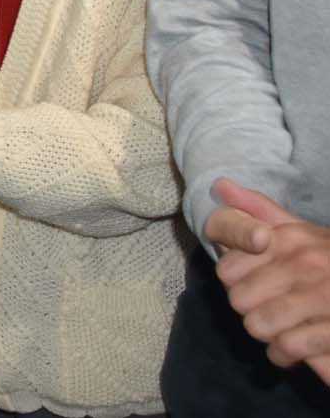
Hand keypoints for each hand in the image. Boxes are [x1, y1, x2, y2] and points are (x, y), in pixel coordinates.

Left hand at [210, 179, 329, 384]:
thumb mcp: (303, 232)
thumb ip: (261, 212)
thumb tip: (220, 184)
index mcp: (291, 239)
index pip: (228, 269)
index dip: (236, 284)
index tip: (251, 288)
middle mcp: (305, 263)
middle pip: (239, 300)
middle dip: (250, 312)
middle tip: (266, 314)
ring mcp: (323, 295)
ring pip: (259, 325)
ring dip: (267, 336)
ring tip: (279, 333)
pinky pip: (288, 346)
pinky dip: (285, 354)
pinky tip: (292, 351)